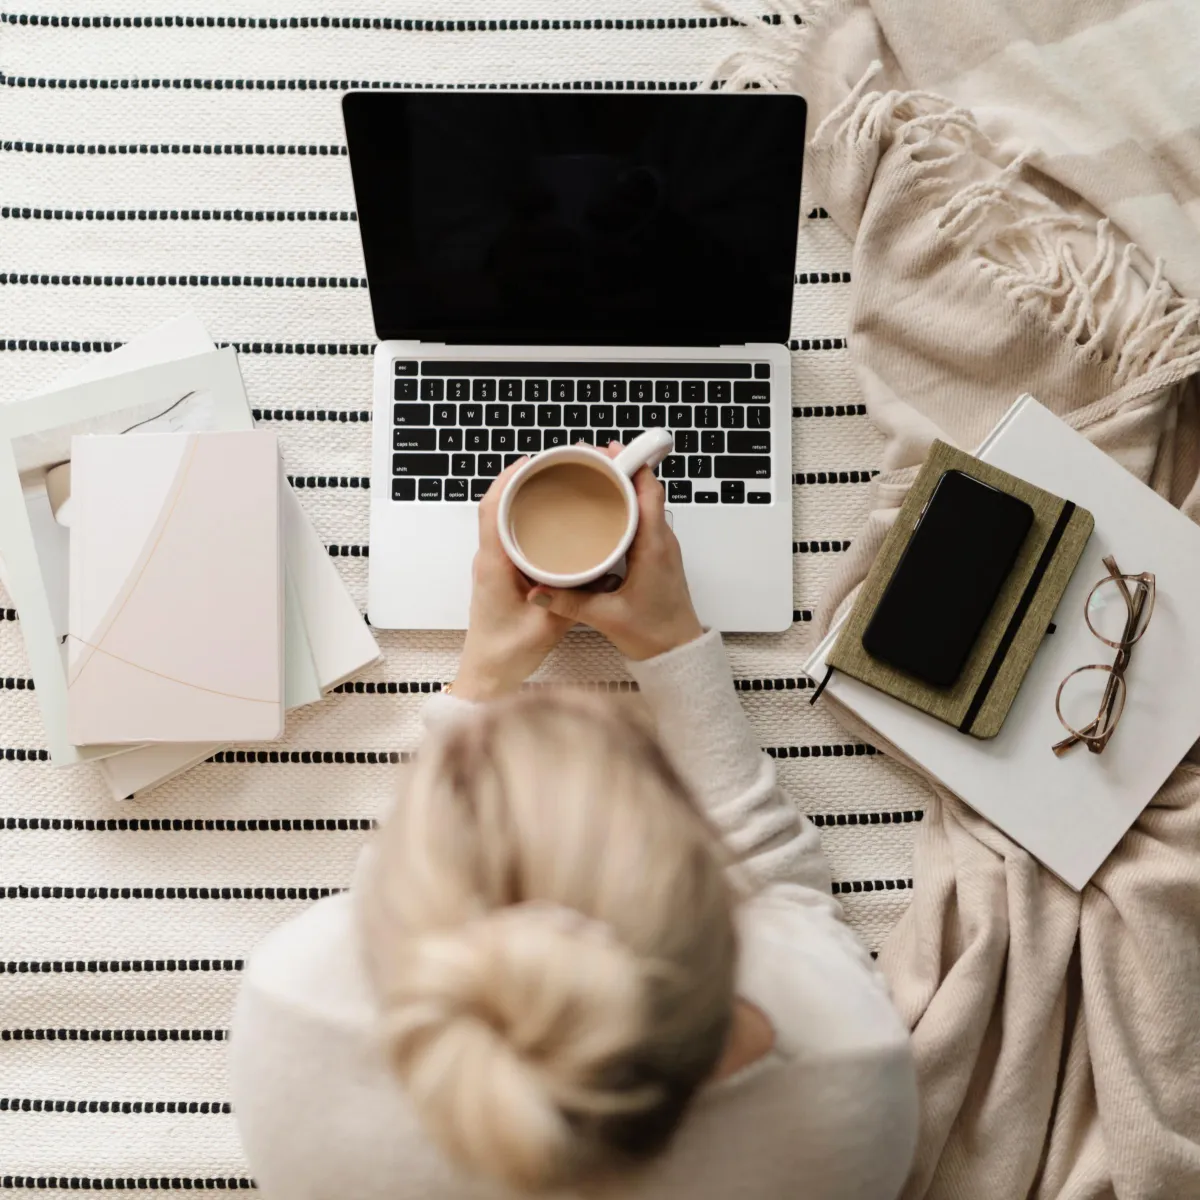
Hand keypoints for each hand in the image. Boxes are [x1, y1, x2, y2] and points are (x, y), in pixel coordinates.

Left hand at [453, 458, 574, 700]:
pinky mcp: (502, 571)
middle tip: (557, 464)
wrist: (488, 674)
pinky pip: (512, 533)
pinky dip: (528, 516)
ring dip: (525, 495)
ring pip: (504, 516)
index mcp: (493, 565)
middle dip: (524, 478)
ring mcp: (494, 563)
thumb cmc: (506, 654)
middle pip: (499, 503)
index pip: (492, 508)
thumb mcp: (547, 626)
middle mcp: (489, 558)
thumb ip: (569, 597)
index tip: (535, 461)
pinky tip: (551, 516)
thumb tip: (594, 569)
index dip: (510, 479)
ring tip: (557, 481)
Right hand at [526, 443, 704, 660]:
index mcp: (654, 546)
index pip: (649, 490)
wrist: (677, 653)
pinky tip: (602, 514)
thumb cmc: (655, 634)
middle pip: (644, 489)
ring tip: (591, 479)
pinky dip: (624, 509)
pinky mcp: (656, 556)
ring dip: (621, 488)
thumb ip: (568, 603)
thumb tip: (536, 589)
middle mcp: (661, 540)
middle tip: (587, 461)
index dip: (630, 465)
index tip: (607, 452)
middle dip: (618, 470)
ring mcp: (660, 547)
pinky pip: (642, 521)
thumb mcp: (606, 617)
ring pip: (644, 504)